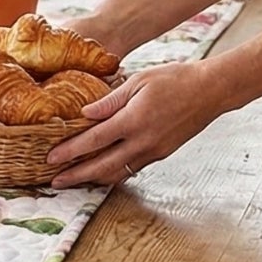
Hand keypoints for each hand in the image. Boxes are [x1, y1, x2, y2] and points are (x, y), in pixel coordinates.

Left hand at [46, 60, 224, 187]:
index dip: (70, 151)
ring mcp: (154, 151)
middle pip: (102, 166)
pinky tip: (101, 172)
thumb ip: (110, 100)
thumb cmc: (175, 79)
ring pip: (117, 173)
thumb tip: (85, 113)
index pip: (94, 140)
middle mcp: (143, 141)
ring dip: (93, 179)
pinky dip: (113, 173)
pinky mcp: (162, 154)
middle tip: (55, 181)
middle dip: (76, 176)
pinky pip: (132, 168)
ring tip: (74, 180)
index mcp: (133, 120)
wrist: (211, 91)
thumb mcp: (139, 81)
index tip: (51, 158)